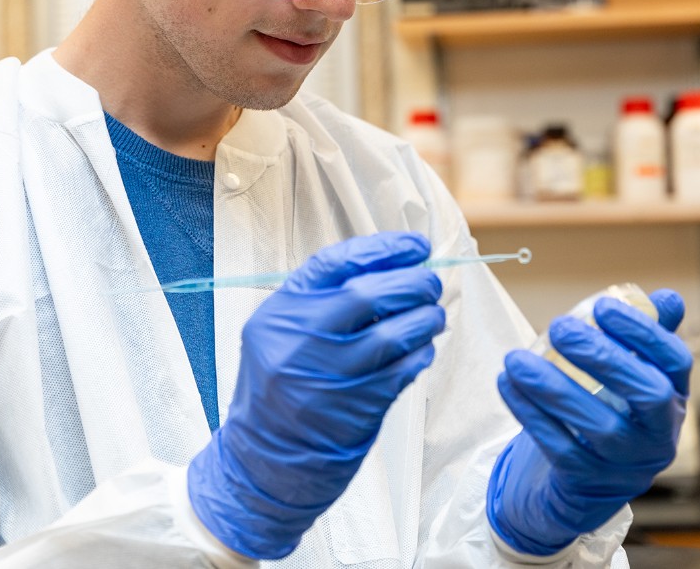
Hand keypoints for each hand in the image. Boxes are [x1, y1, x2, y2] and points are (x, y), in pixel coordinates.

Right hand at [187, 232, 444, 558]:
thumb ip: (325, 297)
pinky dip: (421, 354)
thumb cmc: (281, 381)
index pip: (336, 263)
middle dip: (412, 282)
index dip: (383, 248)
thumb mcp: (282, 329)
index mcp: (282, 311)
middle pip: (369, 294)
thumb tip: (394, 265)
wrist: (267, 454)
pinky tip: (422, 349)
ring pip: (394, 334)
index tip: (417, 246)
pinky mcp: (357, 405)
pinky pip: (403, 370)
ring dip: (425, 319)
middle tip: (430, 281)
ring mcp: (331, 374)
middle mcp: (302, 340)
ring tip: (432, 315)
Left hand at [487, 289, 691, 555]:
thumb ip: (643, 338)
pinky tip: (507, 386)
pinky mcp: (591, 485)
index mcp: (675, 398)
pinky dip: (532, 415)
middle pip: (648, 395)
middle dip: (603, 357)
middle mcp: (661, 435)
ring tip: (516, 360)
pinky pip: (561, 449)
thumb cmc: (611, 413)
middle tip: (559, 328)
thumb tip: (668, 297)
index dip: (644, 332)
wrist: (584, 483)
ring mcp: (629, 465)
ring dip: (554, 388)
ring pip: (600, 427)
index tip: (602, 307)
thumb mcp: (631, 376)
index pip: (676, 361)